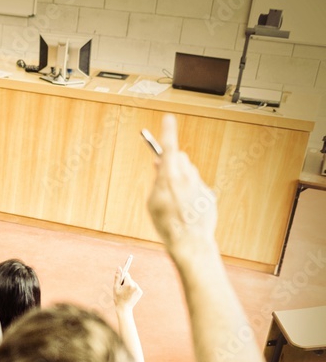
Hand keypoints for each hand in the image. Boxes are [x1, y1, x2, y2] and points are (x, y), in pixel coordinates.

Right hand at [113, 268, 142, 313]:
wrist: (124, 308)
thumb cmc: (118, 298)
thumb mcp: (115, 287)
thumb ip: (117, 277)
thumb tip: (119, 267)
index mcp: (129, 284)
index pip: (126, 275)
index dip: (122, 278)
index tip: (120, 282)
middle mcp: (135, 286)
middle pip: (129, 279)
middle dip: (125, 282)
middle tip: (121, 290)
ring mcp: (139, 289)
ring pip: (132, 283)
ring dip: (129, 285)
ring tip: (125, 293)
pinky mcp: (140, 292)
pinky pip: (135, 287)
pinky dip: (132, 289)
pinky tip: (129, 294)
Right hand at [146, 114, 217, 259]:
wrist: (189, 242)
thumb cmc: (167, 223)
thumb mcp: (152, 201)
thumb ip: (157, 179)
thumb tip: (159, 163)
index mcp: (170, 178)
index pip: (170, 147)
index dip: (168, 132)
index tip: (168, 119)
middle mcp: (187, 178)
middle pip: (182, 158)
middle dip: (174, 162)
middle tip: (164, 175)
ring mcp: (200, 186)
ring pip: (191, 172)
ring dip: (183, 178)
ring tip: (176, 200)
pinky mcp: (209, 195)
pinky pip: (198, 186)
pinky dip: (191, 192)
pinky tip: (187, 208)